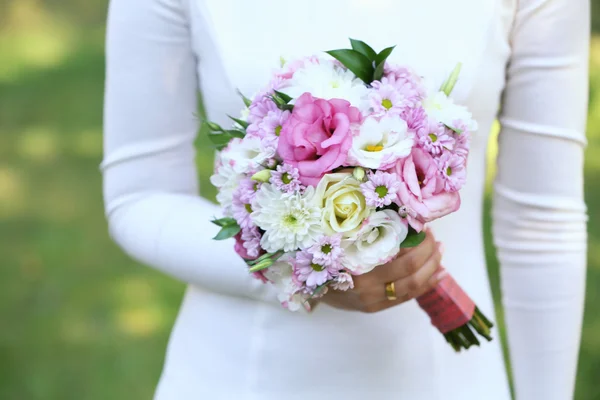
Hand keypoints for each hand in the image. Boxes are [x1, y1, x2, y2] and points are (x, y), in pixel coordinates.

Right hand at [320, 229, 444, 312]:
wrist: (310, 288)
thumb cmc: (326, 259)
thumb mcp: (341, 242)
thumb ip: (364, 233)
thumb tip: (395, 214)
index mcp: (358, 268)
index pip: (400, 260)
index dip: (418, 245)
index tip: (424, 227)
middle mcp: (367, 288)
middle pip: (410, 273)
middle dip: (428, 254)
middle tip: (434, 238)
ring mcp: (373, 300)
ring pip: (413, 287)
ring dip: (432, 268)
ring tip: (439, 251)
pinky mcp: (376, 308)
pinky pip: (407, 297)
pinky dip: (427, 284)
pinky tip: (439, 273)